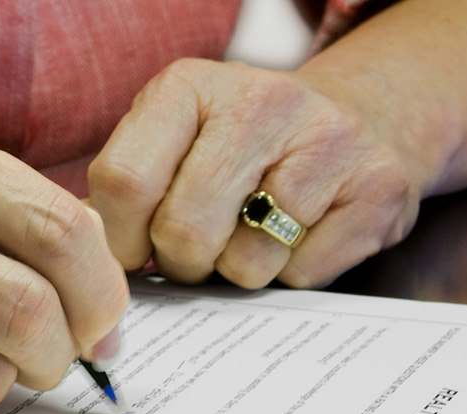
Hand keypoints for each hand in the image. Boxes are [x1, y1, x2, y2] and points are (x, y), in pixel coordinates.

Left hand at [88, 58, 428, 288]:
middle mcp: (259, 101)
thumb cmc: (242, 143)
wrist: (362, 117)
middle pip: (183, 233)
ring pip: (245, 263)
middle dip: (181, 262)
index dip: (120, 238)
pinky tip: (297, 232)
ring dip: (237, 270)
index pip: (123, 182)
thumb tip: (88, 254)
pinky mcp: (378, 189)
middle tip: (195, 249)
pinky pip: (302, 275)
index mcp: (188, 87)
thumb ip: (127, 187)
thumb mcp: (174, 138)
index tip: (133, 249)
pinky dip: (289, 272)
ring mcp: (327, 141)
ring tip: (250, 231)